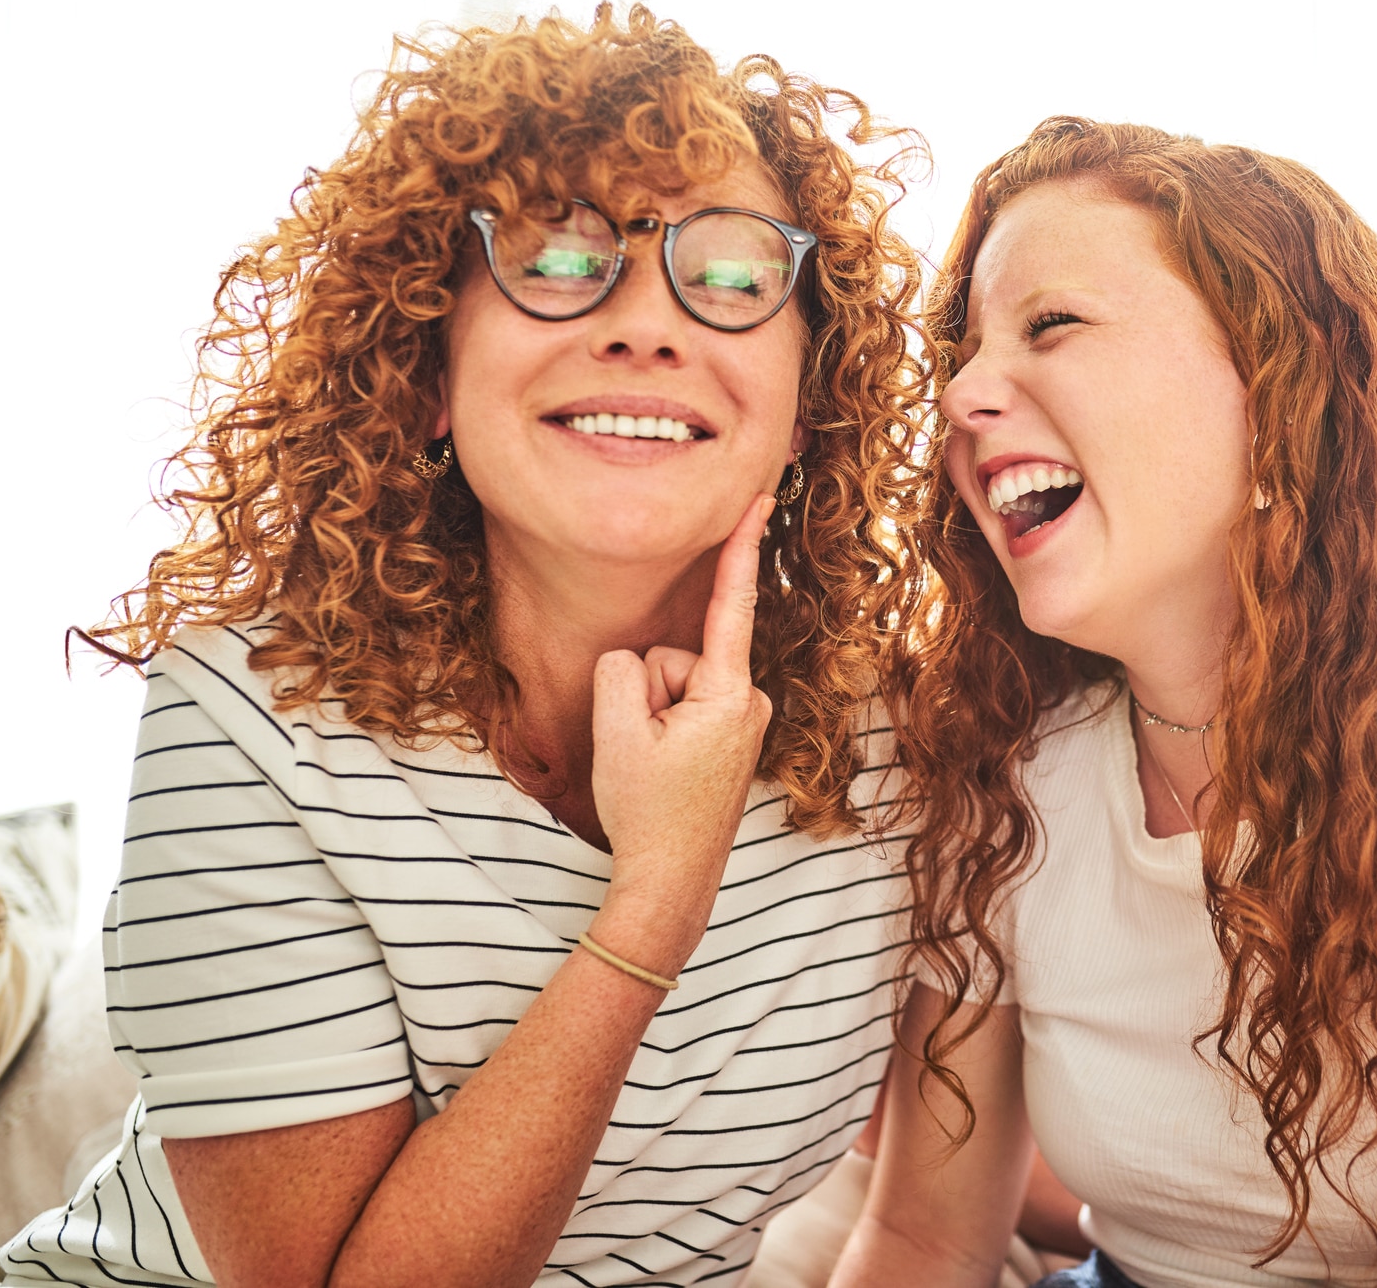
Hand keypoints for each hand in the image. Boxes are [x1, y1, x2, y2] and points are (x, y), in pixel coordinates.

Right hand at [587, 495, 776, 970]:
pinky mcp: (730, 733)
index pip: (731, 604)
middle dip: (644, 693)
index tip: (758, 495)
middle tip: (646, 753)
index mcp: (728, 694)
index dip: (739, 546)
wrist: (672, 881)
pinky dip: (661, 728)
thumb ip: (621, 671)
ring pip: (669, 684)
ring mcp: (741, 719)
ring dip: (650, 717)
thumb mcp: (617, 733)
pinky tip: (665, 770)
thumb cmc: (648, 813)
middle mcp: (748, 700)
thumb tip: (638, 661)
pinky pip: (679, 706)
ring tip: (657, 766)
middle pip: (670, 656)